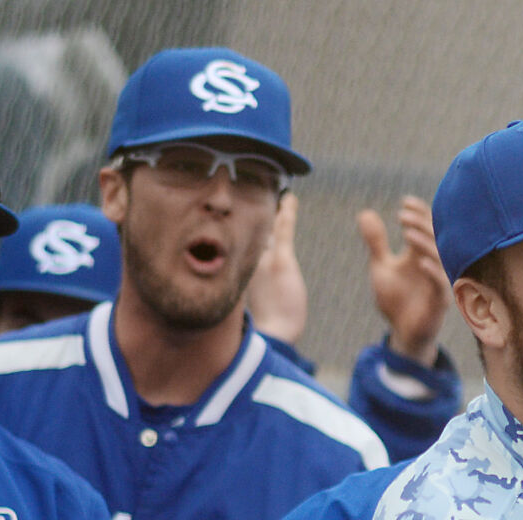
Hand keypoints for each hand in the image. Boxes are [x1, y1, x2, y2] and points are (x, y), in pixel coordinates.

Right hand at [247, 194, 307, 343]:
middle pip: (246, 224)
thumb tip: (231, 283)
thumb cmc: (266, 322)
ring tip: (266, 183)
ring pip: (264, 223)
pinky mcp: (281, 261)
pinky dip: (287, 212)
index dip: (237, 217)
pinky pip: (284, 230)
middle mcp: (247, 256)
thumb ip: (239, 284)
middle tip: (248, 183)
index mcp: (239, 264)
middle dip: (247, 205)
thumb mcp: (249, 299)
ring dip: (266, 204)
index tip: (234, 198)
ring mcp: (263, 257)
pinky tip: (291, 197)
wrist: (273, 333)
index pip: (237, 234)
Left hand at [359, 196, 448, 366]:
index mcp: (420, 255)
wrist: (402, 332)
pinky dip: (432, 271)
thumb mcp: (381, 267)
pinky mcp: (439, 301)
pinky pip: (440, 284)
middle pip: (434, 237)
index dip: (419, 213)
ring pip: (439, 257)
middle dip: (421, 223)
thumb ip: (376, 242)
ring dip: (425, 243)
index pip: (426, 227)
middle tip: (403, 214)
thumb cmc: (396, 300)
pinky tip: (418, 260)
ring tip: (407, 231)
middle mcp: (432, 265)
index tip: (405, 201)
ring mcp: (438, 283)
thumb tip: (365, 213)